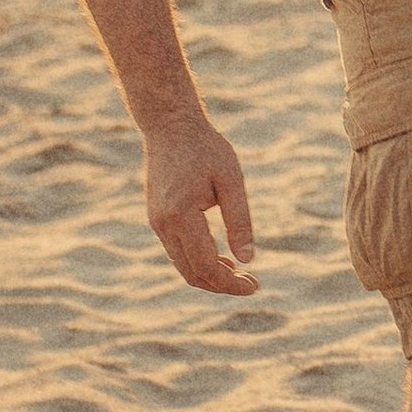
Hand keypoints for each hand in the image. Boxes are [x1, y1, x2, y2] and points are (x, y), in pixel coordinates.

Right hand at [140, 108, 257, 294]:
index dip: (230, 283)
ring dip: (209, 275)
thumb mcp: (231, 180)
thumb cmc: (205, 148)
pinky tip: (220, 256)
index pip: (206, 266)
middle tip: (251, 283)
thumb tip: (248, 259)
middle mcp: (163, 224)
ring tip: (238, 270)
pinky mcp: (157, 218)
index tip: (254, 285)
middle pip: (191, 273)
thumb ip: (239, 220)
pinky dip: (197, 261)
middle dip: (221, 284)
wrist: (170, 125)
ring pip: (182, 265)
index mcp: (181, 215)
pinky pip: (176, 251)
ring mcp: (156, 223)